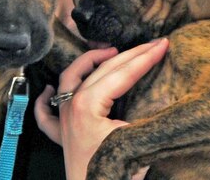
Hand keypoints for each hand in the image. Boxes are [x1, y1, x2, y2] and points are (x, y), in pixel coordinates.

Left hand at [34, 38, 168, 179]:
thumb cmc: (118, 173)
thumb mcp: (139, 139)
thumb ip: (148, 113)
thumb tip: (164, 94)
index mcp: (88, 105)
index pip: (122, 73)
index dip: (145, 58)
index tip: (163, 44)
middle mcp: (71, 107)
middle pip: (101, 71)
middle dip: (128, 55)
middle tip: (150, 44)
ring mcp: (63, 121)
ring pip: (69, 80)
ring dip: (88, 63)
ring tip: (108, 52)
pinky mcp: (61, 138)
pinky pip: (46, 114)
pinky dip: (45, 99)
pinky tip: (47, 89)